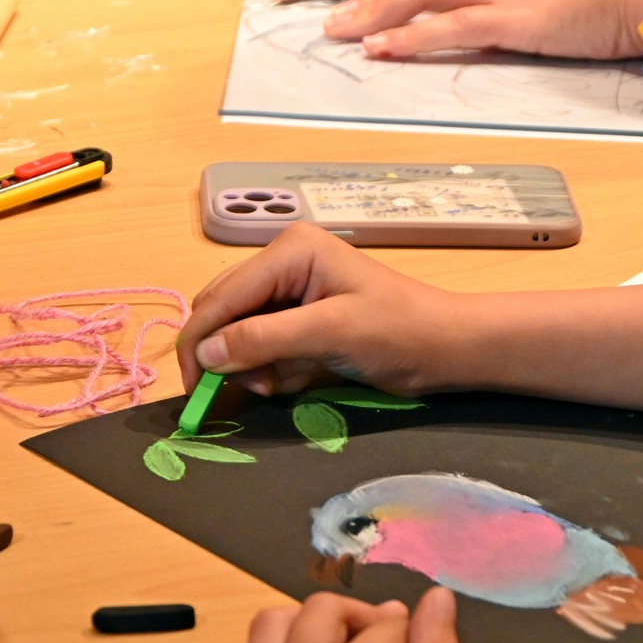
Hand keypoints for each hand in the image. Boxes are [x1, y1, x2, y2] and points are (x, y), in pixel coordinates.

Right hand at [178, 223, 473, 397]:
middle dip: (227, 355)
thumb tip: (205, 354)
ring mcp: (290, 288)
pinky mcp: (300, 314)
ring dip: (249, 365)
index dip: (200, 343)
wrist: (447, 347)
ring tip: (278, 384)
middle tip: (253, 389)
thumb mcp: (330, 334)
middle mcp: (282, 262)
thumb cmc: (399, 332)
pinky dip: (268, 367)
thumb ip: (264, 340)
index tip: (194, 390)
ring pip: (237, 332)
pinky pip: (261, 343)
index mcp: (289, 251)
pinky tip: (293, 377)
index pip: (221, 297)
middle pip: (222, 311)